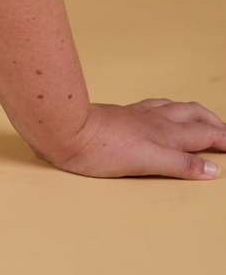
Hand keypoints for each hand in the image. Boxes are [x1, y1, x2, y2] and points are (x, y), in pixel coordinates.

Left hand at [40, 98, 225, 179]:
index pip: (203, 135)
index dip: (223, 140)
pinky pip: (154, 105)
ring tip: (202, 117)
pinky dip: (168, 107)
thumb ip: (180, 165)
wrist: (65, 128)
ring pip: (175, 107)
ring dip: (194, 112)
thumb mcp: (147, 163)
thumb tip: (212, 169)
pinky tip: (161, 110)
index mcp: (165, 135)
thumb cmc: (101, 149)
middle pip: (194, 116)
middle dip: (215, 123)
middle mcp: (155, 121)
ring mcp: (137, 115)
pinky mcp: (122, 113)